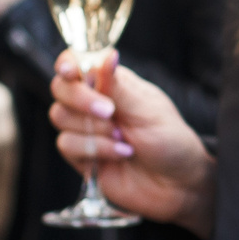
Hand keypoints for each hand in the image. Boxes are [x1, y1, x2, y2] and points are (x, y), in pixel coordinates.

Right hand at [50, 50, 215, 237]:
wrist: (178, 185)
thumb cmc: (171, 141)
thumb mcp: (148, 110)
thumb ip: (119, 87)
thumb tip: (108, 55)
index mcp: (113, 84)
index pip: (78, 63)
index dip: (68, 64)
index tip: (70, 72)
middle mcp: (94, 103)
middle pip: (61, 88)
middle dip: (81, 99)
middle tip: (109, 111)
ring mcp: (86, 130)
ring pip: (60, 116)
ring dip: (94, 129)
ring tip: (124, 139)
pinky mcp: (81, 156)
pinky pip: (66, 144)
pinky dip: (95, 149)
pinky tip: (120, 154)